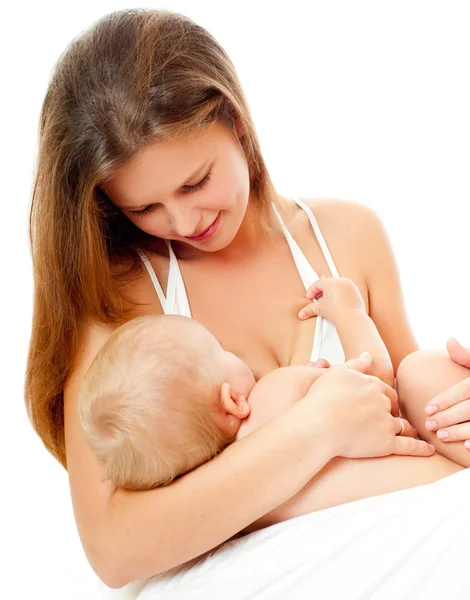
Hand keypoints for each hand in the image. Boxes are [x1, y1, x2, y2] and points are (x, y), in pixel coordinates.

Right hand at [298, 276, 365, 322]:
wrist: (351, 319)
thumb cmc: (338, 312)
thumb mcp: (320, 309)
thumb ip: (310, 309)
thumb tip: (302, 313)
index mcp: (331, 282)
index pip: (317, 283)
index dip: (311, 291)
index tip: (310, 298)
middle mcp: (341, 281)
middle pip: (327, 282)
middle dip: (321, 290)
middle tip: (317, 298)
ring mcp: (350, 286)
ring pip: (337, 285)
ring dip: (331, 291)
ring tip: (327, 300)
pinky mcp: (356, 292)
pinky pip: (346, 289)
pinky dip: (340, 294)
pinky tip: (337, 302)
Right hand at [301, 353, 433, 458]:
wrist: (317, 424)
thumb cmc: (322, 398)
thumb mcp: (336, 373)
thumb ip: (354, 364)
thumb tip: (368, 355)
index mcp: (373, 384)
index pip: (385, 391)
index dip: (384, 400)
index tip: (379, 406)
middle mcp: (383, 401)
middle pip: (395, 408)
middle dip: (394, 413)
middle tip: (390, 421)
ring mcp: (386, 422)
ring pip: (403, 426)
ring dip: (408, 430)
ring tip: (412, 436)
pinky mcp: (387, 443)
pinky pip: (409, 446)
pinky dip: (421, 449)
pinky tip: (429, 450)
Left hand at [424, 338, 469, 448]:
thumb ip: (467, 356)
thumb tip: (449, 340)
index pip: (462, 390)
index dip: (444, 400)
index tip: (427, 408)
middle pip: (468, 408)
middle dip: (447, 417)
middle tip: (428, 424)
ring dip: (460, 432)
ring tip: (441, 435)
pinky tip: (466, 447)